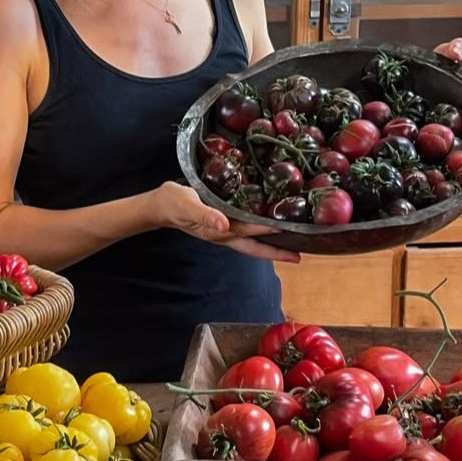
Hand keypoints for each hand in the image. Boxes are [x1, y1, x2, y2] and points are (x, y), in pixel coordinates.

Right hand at [152, 181, 299, 263]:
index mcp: (218, 231)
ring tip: (292, 244)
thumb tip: (224, 225)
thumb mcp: (187, 206)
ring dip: (271, 244)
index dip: (266, 231)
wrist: (161, 205)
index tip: (285, 230)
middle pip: (255, 248)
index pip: (248, 233)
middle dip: (276, 253)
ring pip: (253, 242)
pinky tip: (271, 227)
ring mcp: (225, 231)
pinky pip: (247, 231)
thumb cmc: (173, 204)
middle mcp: (225, 234)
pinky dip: (261, 232)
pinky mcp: (224, 223)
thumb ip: (204, 215)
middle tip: (299, 256)